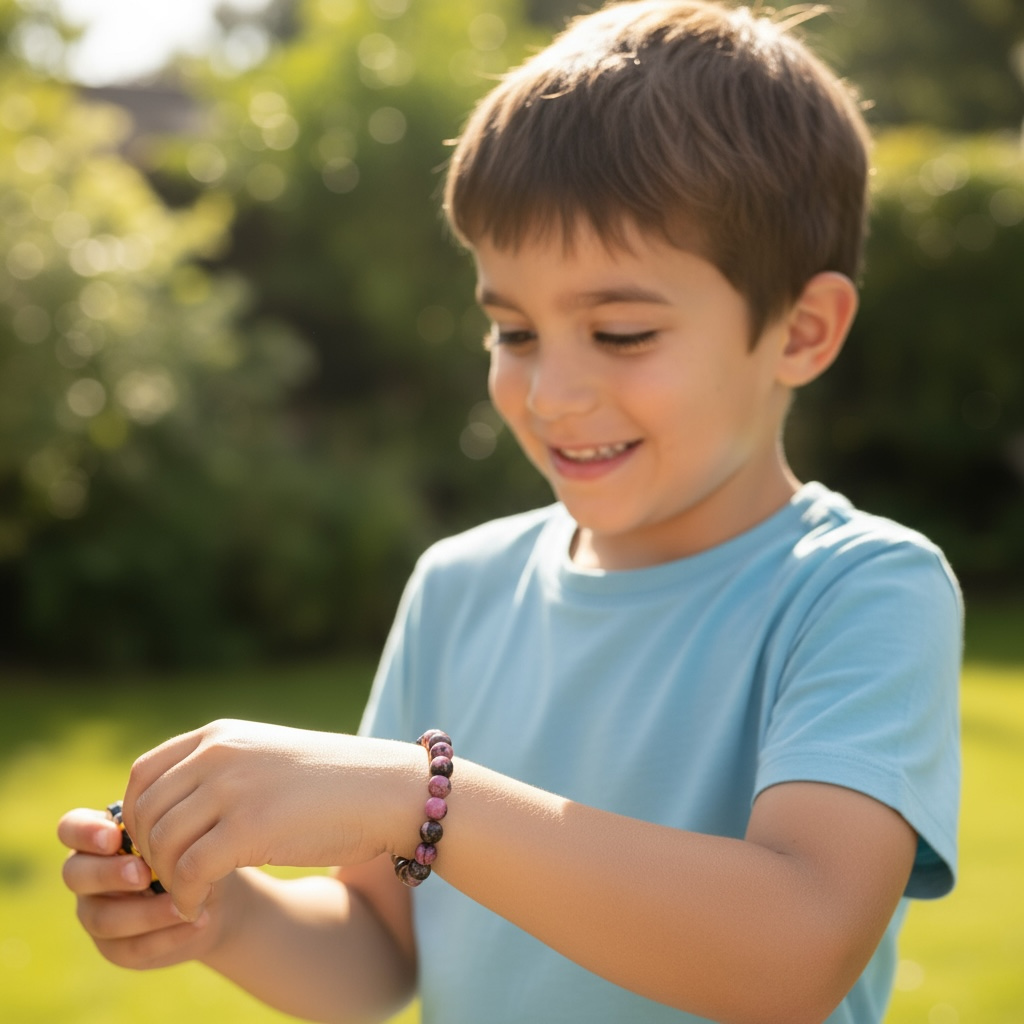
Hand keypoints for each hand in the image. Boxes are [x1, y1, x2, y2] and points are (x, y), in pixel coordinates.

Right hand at [58, 807, 217, 968]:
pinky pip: (130, 947)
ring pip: (102, 918)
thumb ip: (169, 820)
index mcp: (99, 838)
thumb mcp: (186, 830)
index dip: (84, 833)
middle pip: (75, 875)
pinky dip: (166, 936)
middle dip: (108, 874)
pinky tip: (197, 922)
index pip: (71, 828)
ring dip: (145, 912)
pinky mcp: (115, 948)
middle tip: (143, 874)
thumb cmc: (195, 848)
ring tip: (183, 904)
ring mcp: (97, 912)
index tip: (114, 837)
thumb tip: (169, 806)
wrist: (213, 897)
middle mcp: (89, 875)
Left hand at [121, 720, 420, 921]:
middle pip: (146, 812)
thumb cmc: (333, 782)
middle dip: (147, 856)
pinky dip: (186, 897)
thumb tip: (175, 807)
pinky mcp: (249, 827)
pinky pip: (188, 871)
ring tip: (189, 897)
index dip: (136, 817)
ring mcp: (233, 788)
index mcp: (221, 735)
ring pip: (160, 844)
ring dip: (165, 881)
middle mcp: (219, 753)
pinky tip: (203, 906)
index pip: (144, 774)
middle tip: (170, 882)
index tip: (155, 848)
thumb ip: (222, 770)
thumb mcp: (266, 759)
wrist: (387, 790)